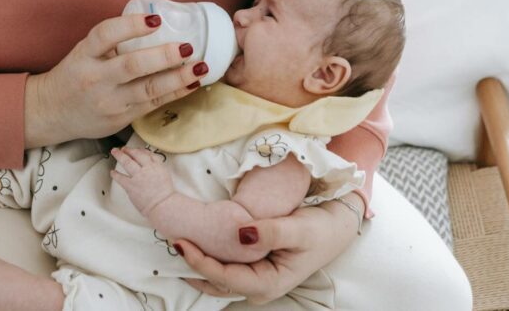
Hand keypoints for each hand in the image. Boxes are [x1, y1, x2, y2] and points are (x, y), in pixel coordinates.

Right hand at [24, 14, 208, 146]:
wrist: (52, 112)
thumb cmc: (75, 74)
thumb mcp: (85, 52)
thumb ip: (112, 41)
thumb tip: (156, 22)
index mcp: (85, 55)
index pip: (105, 35)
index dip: (131, 25)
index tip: (155, 19)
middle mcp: (95, 78)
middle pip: (131, 65)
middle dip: (163, 56)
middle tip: (188, 47)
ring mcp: (109, 101)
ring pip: (148, 89)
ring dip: (178, 78)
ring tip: (200, 67)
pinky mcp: (120, 118)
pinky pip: (152, 104)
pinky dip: (175, 93)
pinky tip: (193, 83)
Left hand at [110, 147, 174, 215]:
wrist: (163, 205)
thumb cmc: (165, 194)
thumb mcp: (164, 175)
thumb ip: (157, 167)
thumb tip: (149, 163)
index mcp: (157, 166)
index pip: (147, 154)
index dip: (139, 150)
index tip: (135, 150)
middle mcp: (147, 169)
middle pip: (136, 154)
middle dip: (128, 150)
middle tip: (123, 149)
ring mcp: (138, 176)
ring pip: (127, 162)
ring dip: (119, 156)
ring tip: (114, 152)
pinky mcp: (131, 186)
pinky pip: (120, 178)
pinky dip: (115, 174)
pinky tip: (112, 172)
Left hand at [173, 192, 363, 303]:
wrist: (337, 224)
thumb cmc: (322, 229)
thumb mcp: (300, 229)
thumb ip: (271, 232)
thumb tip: (241, 234)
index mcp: (269, 283)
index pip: (225, 278)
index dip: (200, 263)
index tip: (180, 244)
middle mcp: (258, 285)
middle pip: (216, 281)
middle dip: (192, 264)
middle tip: (170, 238)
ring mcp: (255, 277)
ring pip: (217, 276)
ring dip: (197, 261)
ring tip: (177, 240)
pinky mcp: (253, 265)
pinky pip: (225, 265)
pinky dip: (209, 255)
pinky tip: (195, 240)